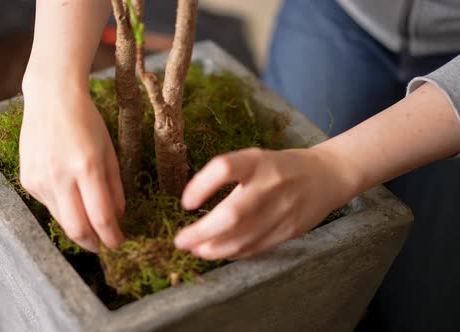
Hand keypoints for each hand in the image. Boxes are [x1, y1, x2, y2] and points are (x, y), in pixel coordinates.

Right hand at [19, 76, 124, 252]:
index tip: (119, 242)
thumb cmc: (87, 122)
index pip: (100, 217)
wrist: (51, 98)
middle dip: (93, 243)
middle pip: (77, 229)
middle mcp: (60, 176)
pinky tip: (71, 195)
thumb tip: (117, 219)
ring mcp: (40, 179)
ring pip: (61, 220)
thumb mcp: (109, 152)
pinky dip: (64, 208)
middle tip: (104, 244)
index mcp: (87, 167)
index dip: (112, 236)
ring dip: (79, 227)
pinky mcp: (27, 180)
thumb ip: (115, 188)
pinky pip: (49, 205)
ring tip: (91, 222)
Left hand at [174, 147, 358, 259]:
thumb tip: (191, 203)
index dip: (200, 186)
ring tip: (195, 249)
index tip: (186, 203)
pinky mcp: (289, 230)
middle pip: (231, 214)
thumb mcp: (256, 159)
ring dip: (213, 249)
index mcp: (258, 161)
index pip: (224, 168)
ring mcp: (282, 210)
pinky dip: (233, 253)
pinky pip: (255, 248)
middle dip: (201, 233)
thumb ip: (230, 177)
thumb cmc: (281, 167)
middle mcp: (270, 185)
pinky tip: (219, 252)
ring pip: (242, 238)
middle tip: (180, 241)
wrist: (328, 177)